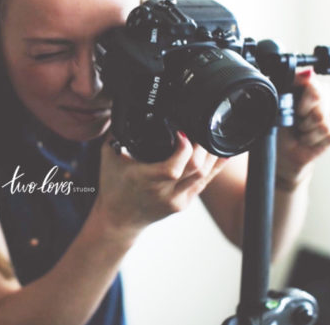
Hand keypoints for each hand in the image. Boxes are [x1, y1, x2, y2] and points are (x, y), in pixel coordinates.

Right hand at [95, 132, 228, 234]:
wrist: (118, 219)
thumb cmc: (112, 188)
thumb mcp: (108, 157)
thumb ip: (117, 134)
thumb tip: (125, 110)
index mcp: (145, 180)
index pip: (173, 168)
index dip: (184, 148)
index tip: (182, 131)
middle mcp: (163, 193)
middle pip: (195, 169)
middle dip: (202, 146)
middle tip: (199, 128)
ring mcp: (177, 200)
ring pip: (204, 176)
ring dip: (211, 154)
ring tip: (211, 135)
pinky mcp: (184, 204)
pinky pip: (204, 183)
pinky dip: (214, 166)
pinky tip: (220, 153)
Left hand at [276, 68, 329, 180]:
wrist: (286, 149)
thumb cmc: (280, 126)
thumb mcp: (278, 105)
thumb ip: (291, 85)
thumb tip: (308, 72)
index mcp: (307, 85)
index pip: (315, 89)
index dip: (305, 106)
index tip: (297, 113)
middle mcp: (324, 93)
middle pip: (322, 110)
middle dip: (306, 123)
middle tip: (298, 125)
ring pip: (328, 124)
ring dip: (311, 134)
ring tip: (304, 133)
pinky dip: (319, 141)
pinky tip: (313, 138)